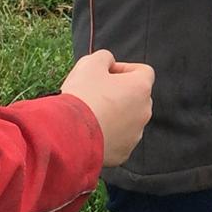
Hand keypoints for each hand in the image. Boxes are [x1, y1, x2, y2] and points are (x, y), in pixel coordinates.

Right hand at [61, 50, 154, 166]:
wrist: (66, 136)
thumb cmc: (82, 97)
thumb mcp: (90, 63)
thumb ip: (104, 57)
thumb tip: (108, 63)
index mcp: (141, 87)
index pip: (142, 71)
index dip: (123, 69)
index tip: (105, 74)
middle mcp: (144, 111)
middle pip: (135, 97)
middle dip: (118, 94)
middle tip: (94, 95)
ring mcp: (135, 134)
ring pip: (126, 120)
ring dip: (113, 116)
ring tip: (89, 116)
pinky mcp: (122, 153)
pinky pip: (117, 140)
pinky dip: (107, 136)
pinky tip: (88, 133)